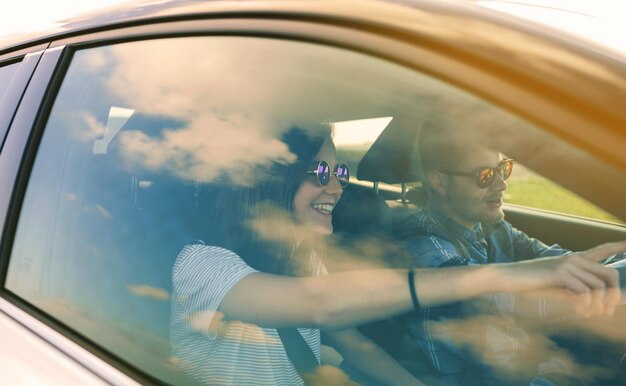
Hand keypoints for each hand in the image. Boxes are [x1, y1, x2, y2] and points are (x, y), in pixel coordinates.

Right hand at [505, 241, 624, 316]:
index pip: (603, 249)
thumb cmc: (530, 283)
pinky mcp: (559, 274)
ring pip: (599, 286)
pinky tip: (581, 311)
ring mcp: (567, 265)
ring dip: (599, 305)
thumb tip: (594, 304)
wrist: (508, 277)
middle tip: (606, 311)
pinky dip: (586, 305)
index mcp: (574, 259)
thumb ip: (575, 291)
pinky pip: (584, 291)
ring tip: (590, 314)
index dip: (619, 245)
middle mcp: (574, 258)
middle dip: (614, 295)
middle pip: (610, 273)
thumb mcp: (556, 287)